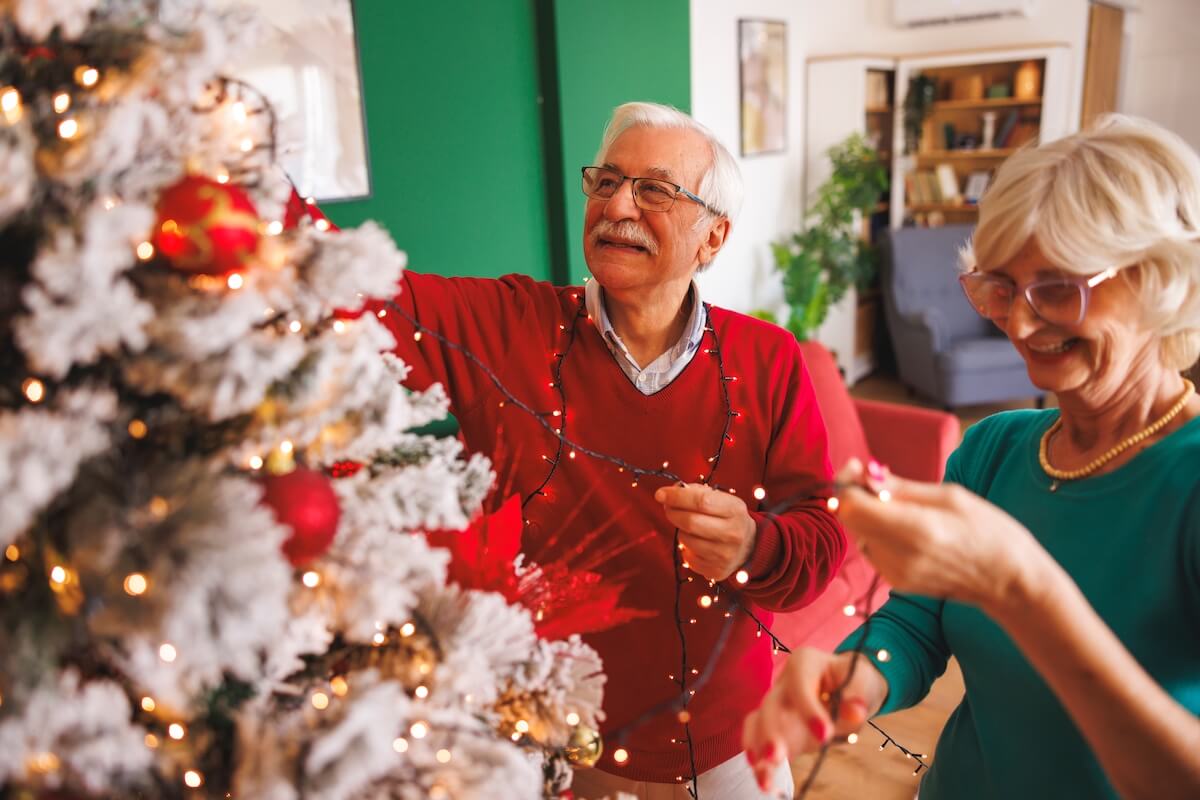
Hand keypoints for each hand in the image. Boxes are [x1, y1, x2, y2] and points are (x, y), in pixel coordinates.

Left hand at [655, 483, 755, 581]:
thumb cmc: (728, 518)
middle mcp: (732, 534)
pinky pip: (687, 556)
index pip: (701, 501)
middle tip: (667, 507)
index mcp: (735, 510)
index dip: (676, 496)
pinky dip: (686, 546)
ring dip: (680, 530)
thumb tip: (670, 493)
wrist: (748, 547)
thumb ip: (697, 493)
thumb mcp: (722, 500)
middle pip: (690, 522)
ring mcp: (724, 555)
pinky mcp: (715, 570)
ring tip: (689, 527)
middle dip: (672, 512)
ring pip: (686, 539)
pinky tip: (696, 542)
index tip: (661, 494)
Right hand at [742, 648, 886, 790]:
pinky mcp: (775, 728)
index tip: (825, 734)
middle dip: (771, 731)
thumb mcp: (862, 681)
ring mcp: (776, 706)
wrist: (847, 687)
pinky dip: (759, 760)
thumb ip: (857, 694)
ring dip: (758, 750)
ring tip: (764, 778)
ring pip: (758, 722)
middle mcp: (784, 683)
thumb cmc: (853, 680)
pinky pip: (758, 739)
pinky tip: (763, 780)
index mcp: (803, 663)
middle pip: (771, 704)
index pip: (799, 685)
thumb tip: (855, 711)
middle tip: (776, 757)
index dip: (809, 709)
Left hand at [836, 459, 1045, 609]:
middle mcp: (898, 555)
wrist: (1008, 582)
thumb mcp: (950, 496)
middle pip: (849, 518)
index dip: (847, 482)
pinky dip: (880, 533)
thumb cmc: (988, 531)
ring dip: (870, 514)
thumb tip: (865, 474)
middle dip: (857, 494)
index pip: (851, 506)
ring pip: (859, 532)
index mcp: (914, 529)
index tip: (860, 467)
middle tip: (880, 479)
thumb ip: (901, 487)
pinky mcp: (896, 582)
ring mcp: (895, 573)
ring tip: (905, 507)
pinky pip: (872, 548)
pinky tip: (908, 529)